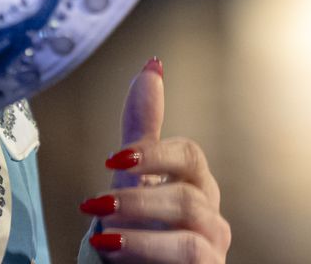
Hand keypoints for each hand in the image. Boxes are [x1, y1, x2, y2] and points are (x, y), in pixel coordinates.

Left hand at [81, 59, 231, 262]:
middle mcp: (211, 213)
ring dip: (140, 229)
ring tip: (104, 233)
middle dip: (138, 199)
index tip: (113, 159)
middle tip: (96, 205)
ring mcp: (214, 246)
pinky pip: (190, 256)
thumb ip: (143, 125)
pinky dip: (148, 251)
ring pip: (188, 226)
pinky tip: (115, 250)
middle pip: (188, 192)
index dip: (154, 154)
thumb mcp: (131, 176)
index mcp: (196, 184)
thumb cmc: (136, 228)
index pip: (189, 155)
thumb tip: (152, 65)